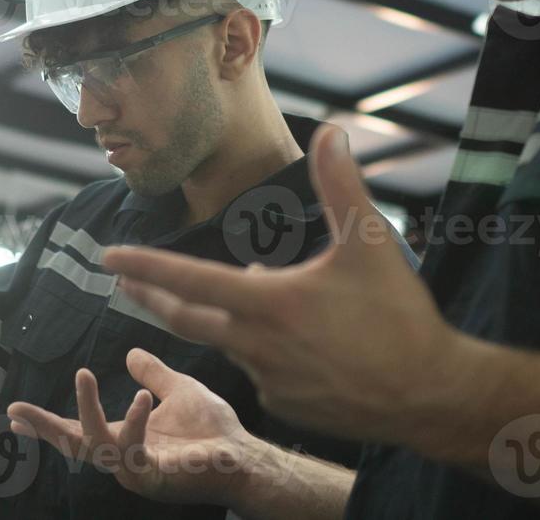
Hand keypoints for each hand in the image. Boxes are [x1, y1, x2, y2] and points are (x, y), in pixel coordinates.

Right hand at [8, 348, 267, 506]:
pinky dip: (132, 424)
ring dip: (86, 410)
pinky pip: (133, 453)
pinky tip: (139, 399)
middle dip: (43, 428)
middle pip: (72, 446)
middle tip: (16, 410)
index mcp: (124, 439)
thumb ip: (152, 375)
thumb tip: (131, 353)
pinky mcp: (156, 479)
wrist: (244, 455)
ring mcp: (137, 472)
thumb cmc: (214, 429)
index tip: (13, 412)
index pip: (78, 431)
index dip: (47, 423)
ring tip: (83, 375)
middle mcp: (123, 459)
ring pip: (96, 446)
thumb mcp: (177, 390)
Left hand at [101, 125, 461, 445]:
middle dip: (152, 298)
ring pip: (232, 342)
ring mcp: (269, 382)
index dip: (146, 265)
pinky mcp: (285, 407)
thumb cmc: (399, 318)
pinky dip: (261, 348)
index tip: (110, 257)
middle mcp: (258, 347)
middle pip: (187, 320)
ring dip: (226, 317)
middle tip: (125, 285)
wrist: (429, 396)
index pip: (190, 280)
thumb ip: (341, 185)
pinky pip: (261, 371)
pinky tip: (291, 338)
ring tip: (250, 293)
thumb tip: (330, 132)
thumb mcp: (370, 242)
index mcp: (270, 304)